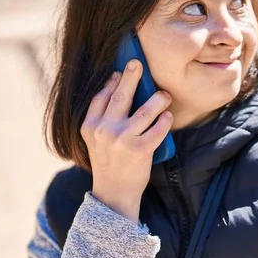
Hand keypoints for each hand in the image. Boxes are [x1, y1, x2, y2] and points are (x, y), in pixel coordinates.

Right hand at [80, 60, 172, 223]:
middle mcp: (104, 131)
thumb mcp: (96, 142)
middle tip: (138, 63)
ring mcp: (122, 140)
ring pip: (145, 110)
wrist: (114, 194)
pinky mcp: (140, 150)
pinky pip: (158, 128)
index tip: (119, 72)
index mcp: (90, 127)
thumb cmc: (109, 163)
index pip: (101, 98)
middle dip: (130, 77)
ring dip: (158, 99)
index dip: (111, 83)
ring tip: (165, 95)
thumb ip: (102, 120)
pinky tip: (168, 117)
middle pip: (121, 97)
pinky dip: (165, 120)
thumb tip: (119, 90)